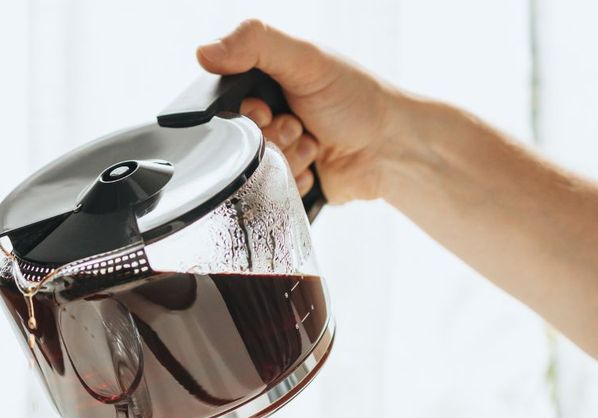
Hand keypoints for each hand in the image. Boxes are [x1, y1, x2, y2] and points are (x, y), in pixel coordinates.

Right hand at [197, 19, 407, 203]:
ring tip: (314, 146)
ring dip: (285, 159)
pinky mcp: (288, 183)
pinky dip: (293, 182)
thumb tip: (204, 53)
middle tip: (298, 126)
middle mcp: (269, 115)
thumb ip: (256, 44)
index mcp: (266, 81)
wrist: (393, 149)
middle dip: (269, 136)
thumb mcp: (307, 59)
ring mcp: (279, 151)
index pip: (225, 102)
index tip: (264, 110)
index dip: (242, 112)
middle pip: (238, 139)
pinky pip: (270, 193)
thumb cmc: (358, 99)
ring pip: (254, 169)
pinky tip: (316, 168)